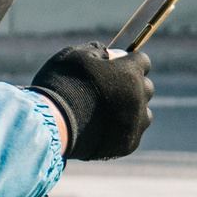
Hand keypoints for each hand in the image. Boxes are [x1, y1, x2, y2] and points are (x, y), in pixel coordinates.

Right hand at [30, 44, 152, 160]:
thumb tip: (110, 54)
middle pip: (145, 87)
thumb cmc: (61, 85)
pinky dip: (121, 130)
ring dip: (130, 109)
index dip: (128, 62)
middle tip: (108, 89)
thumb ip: (97, 51)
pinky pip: (132, 133)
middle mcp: (138, 97)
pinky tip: (101, 128)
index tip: (115, 65)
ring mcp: (135, 122)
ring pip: (142, 112)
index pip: (142, 61)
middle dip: (131, 85)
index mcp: (129, 72)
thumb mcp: (74, 56)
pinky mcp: (128, 144)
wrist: (51, 124)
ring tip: (105, 112)